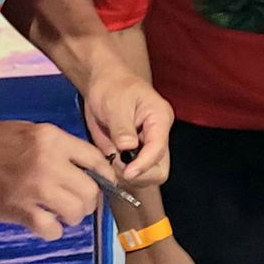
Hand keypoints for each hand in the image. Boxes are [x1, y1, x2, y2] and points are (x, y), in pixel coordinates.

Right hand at [0, 121, 104, 240]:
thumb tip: (84, 170)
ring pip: (75, 212)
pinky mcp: (20, 210)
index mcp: (52, 139)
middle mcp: (49, 163)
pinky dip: (52, 231)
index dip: (105, 176)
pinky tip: (44, 225)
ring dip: (71, 217)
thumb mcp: (31, 132)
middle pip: (90, 191)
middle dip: (88, 202)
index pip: (95, 160)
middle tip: (75, 203)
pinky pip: (52, 229)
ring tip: (59, 214)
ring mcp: (35, 188)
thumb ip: (58, 148)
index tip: (102, 185)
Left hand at [81, 69, 173, 188]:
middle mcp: (158, 137)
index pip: (159, 149)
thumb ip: (121, 127)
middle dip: (137, 175)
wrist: (104, 85)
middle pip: (159, 171)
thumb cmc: (112, 87)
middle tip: (113, 163)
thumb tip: (126, 148)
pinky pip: (133, 176)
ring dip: (127, 177)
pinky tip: (108, 163)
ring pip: (147, 178)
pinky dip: (120, 175)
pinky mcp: (136, 156)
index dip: (144, 164)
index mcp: (160, 119)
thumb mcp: (115, 103)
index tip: (127, 172)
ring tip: (109, 160)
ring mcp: (147, 148)